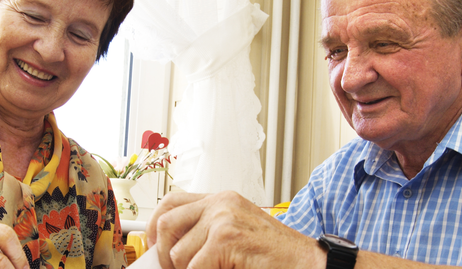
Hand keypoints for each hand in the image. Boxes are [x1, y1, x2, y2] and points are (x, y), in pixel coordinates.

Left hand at [147, 191, 321, 268]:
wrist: (307, 262)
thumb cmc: (275, 255)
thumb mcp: (237, 233)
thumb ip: (207, 232)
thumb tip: (169, 248)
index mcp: (222, 199)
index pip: (172, 202)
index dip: (155, 226)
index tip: (154, 246)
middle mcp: (221, 203)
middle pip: (166, 223)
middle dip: (164, 254)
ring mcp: (223, 218)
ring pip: (178, 252)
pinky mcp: (226, 238)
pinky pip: (195, 267)